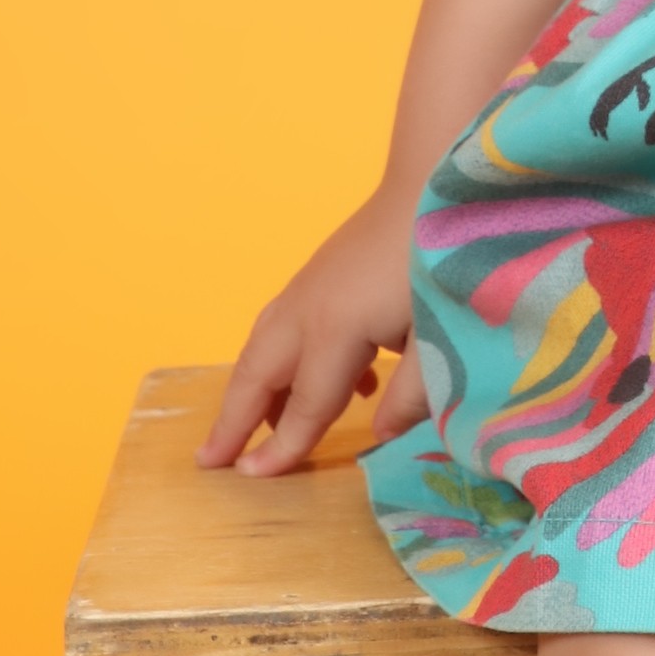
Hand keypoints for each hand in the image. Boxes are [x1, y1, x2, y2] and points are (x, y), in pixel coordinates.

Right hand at [197, 193, 431, 477]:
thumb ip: (416, 393)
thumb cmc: (445, 254)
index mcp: (336, 330)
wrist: (437, 175)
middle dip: (233, 419)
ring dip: (253, 391)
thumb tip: (379, 436)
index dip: (281, 446)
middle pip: (260, 373)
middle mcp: (309, 309)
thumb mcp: (442, 333)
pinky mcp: (323, 272)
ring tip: (250, 433)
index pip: (305, 405)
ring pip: (266, 347)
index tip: (252, 480)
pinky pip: (289, 327)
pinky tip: (339, 388)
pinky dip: (289, 363)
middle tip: (209, 460)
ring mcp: (311, 286)